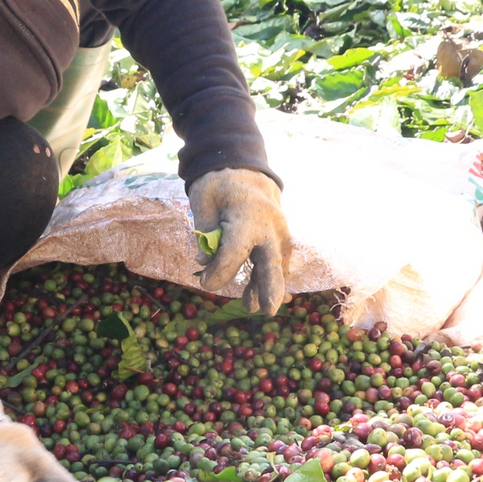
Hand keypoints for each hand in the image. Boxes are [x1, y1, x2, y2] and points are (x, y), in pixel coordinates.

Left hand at [189, 166, 291, 313]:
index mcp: (247, 213)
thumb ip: (204, 230)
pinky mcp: (280, 239)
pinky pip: (278, 262)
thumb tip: (201, 262)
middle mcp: (269, 225)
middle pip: (271, 261)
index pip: (235, 249)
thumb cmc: (220, 185)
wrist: (246, 171)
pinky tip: (260, 295)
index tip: (205, 284)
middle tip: (266, 310)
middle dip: (269, 287)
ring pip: (277, 265)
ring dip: (267, 288)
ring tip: (254, 308)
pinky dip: (271, 278)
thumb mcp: (202, 198)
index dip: (220, 270)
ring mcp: (279, 232)